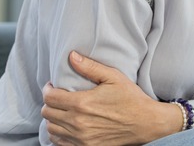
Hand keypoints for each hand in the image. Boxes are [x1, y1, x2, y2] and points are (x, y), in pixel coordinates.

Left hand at [42, 51, 182, 145]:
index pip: (50, 97)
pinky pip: (59, 143)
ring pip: (51, 129)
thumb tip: (71, 56)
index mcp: (82, 103)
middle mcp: (78, 123)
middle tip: (58, 96)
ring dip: (52, 118)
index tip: (53, 85)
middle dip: (49, 102)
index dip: (48, 89)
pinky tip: (66, 125)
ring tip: (61, 110)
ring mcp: (81, 138)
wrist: (147, 122)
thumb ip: (90, 67)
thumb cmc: (131, 98)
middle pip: (47, 113)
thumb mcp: (113, 77)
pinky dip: (58, 133)